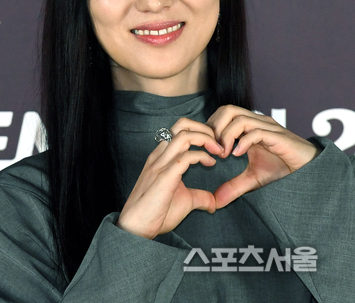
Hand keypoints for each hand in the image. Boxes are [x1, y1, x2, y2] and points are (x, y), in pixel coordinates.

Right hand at [116, 117, 223, 238]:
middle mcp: (160, 156)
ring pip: (184, 135)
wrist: (136, 229)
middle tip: (218, 142)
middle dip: (204, 128)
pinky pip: (186, 157)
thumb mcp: (184, 201)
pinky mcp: (164, 176)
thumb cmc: (156, 215)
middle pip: (182, 124)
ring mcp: (160, 164)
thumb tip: (214, 202)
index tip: (215, 146)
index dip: (201, 132)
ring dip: (205, 139)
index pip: (181, 130)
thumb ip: (199, 197)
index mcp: (162, 157)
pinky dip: (202, 156)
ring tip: (217, 150)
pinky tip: (211, 163)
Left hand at [207, 105, 318, 208]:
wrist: (309, 170)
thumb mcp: (253, 179)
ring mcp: (268, 128)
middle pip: (228, 109)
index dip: (211, 128)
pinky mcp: (277, 137)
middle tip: (213, 149)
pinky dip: (243, 142)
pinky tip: (237, 155)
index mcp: (249, 126)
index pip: (223, 114)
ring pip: (240, 119)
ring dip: (227, 136)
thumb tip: (216, 201)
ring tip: (224, 155)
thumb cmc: (284, 169)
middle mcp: (257, 122)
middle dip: (215, 128)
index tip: (207, 148)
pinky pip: (256, 132)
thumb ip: (234, 186)